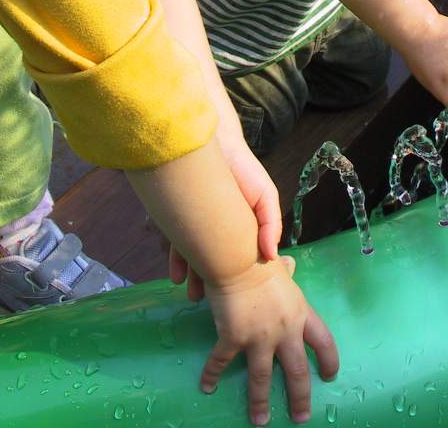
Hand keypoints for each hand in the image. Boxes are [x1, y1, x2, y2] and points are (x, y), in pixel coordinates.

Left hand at [166, 132, 281, 298]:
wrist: (217, 146)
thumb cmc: (245, 171)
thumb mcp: (266, 198)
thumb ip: (271, 226)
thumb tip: (272, 257)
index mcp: (239, 231)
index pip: (236, 260)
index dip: (234, 279)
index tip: (234, 297)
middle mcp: (216, 231)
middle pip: (211, 262)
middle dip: (206, 282)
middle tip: (203, 301)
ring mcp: (196, 225)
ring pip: (192, 256)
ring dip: (190, 275)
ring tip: (188, 292)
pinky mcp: (179, 216)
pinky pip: (175, 241)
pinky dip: (176, 258)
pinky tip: (176, 273)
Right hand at [203, 256, 338, 425]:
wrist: (237, 258)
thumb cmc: (260, 257)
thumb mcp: (280, 268)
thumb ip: (285, 273)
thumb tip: (290, 266)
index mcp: (300, 312)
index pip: (323, 341)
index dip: (329, 360)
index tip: (330, 376)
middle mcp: (284, 330)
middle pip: (297, 371)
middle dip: (300, 397)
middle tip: (301, 417)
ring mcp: (259, 337)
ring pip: (262, 377)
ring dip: (260, 402)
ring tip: (260, 421)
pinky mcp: (234, 337)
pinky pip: (222, 362)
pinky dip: (212, 375)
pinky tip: (207, 387)